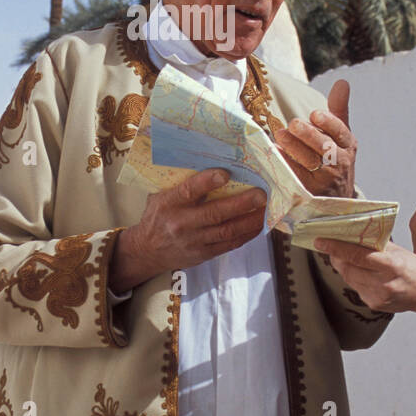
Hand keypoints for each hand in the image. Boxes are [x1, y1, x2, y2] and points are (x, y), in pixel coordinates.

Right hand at [110, 168, 266, 291]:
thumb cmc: (158, 216)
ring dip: (250, 220)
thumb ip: (181, 184)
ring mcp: (194, 241)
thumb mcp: (160, 196)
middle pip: (214, 214)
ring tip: (267, 209)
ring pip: (227, 231)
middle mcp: (182, 223)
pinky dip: (247, 234)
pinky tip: (259, 224)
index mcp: (169, 204)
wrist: (148, 251)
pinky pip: (230, 244)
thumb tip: (209, 162)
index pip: (189, 192)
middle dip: (240, 203)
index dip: (206, 182)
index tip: (225, 173)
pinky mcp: (204, 254)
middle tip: (261, 194)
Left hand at [274, 79, 354, 197]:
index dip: (328, 123)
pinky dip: (285, 164)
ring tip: (280, 135)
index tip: (315, 114)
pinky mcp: (311, 192)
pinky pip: (297, 177)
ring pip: (310, 162)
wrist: (336, 199)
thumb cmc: (335, 159)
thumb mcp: (341, 136)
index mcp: (348, 145)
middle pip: (325, 147)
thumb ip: (339, 109)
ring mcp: (326, 180)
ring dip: (294, 148)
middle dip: (308, 135)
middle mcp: (340, 163)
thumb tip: (342, 82)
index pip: (341, 132)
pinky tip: (275, 153)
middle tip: (293, 124)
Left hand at [312, 239, 415, 313]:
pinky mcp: (374, 305)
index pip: (357, 255)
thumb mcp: (398, 251)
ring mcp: (378, 296)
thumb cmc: (414, 268)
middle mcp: (384, 283)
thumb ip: (376, 245)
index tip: (320, 241)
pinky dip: (353, 278)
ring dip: (343, 266)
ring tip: (343, 257)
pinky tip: (360, 272)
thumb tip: (352, 234)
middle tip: (328, 246)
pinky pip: (356, 288)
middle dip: (336, 256)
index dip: (336, 248)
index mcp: (391, 265)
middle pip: (349, 268)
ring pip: (349, 278)